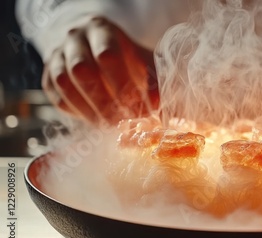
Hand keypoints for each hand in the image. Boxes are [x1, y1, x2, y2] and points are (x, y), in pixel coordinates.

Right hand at [42, 17, 158, 124]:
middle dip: (104, 101)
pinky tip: (97, 121)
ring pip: (65, 85)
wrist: (93, 46)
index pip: (107, 55)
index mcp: (100, 30)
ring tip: (111, 126)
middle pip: (82, 70)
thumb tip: (157, 106)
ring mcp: (56, 57)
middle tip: (124, 122)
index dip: (123, 85)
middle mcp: (74, 40)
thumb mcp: (142, 61)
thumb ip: (152, 82)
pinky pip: (58, 98)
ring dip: (90, 110)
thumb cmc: (125, 56)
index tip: (140, 108)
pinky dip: (78, 113)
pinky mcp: (48, 78)